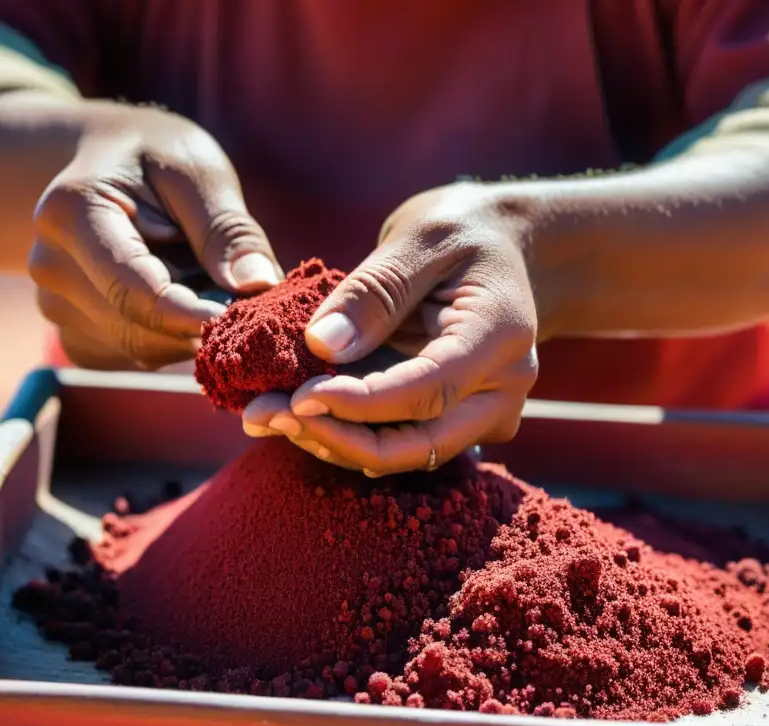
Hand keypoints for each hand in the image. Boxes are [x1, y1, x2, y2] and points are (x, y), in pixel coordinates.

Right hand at [28, 102, 281, 368]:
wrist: (103, 165)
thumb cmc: (154, 159)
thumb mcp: (197, 170)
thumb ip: (226, 227)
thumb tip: (256, 283)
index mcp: (71, 214)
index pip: (133, 290)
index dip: (192, 315)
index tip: (242, 317)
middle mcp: (50, 266)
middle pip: (138, 327)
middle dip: (198, 321)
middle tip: (240, 292)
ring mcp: (55, 305)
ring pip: (141, 348)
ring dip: (187, 329)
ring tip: (200, 277)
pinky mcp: (74, 333)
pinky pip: (135, 356)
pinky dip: (170, 340)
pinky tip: (179, 297)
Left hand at [244, 182, 538, 475]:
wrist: (505, 247)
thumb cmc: (465, 230)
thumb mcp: (420, 236)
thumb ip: (374, 291)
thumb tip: (323, 347)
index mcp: (499, 337)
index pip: (429, 391)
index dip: (360, 404)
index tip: (296, 396)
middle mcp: (502, 388)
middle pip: (419, 444)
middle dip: (336, 438)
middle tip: (263, 415)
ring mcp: (485, 411)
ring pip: (405, 453)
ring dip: (332, 440)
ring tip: (263, 412)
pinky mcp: (457, 418)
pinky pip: (401, 439)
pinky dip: (347, 431)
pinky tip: (296, 410)